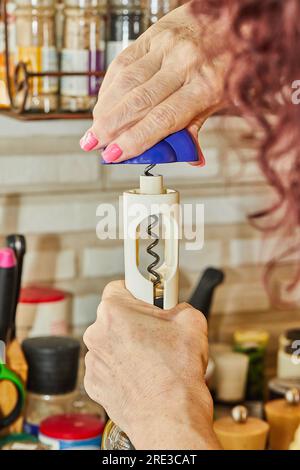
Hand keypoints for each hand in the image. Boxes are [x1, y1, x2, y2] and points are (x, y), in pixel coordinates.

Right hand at [80, 2, 229, 163]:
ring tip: (94, 129)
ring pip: (126, 80)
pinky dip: (109, 85)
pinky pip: (124, 61)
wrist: (234, 16)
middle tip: (93, 145)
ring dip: (105, 108)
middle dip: (110, 127)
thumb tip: (191, 158)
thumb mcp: (222, 98)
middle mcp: (185, 62)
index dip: (134, 139)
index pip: (163, 118)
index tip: (114, 155)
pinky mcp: (154, 33)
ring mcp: (167, 45)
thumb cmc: (230, 61)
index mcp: (207, 85)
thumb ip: (198, 124)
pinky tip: (104, 103)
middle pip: (138, 100)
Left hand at [83, 281, 219, 449]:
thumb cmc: (177, 375)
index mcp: (114, 312)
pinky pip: (109, 365)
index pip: (121, 285)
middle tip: (159, 331)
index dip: (140, 290)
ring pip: (113, 342)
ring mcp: (94, 361)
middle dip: (137, 320)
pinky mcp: (95, 383)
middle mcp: (97, 334)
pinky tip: (143, 374)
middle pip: (117, 315)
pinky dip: (123, 367)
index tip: (148, 294)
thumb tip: (176, 308)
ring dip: (129, 345)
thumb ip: (178, 305)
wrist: (170, 419)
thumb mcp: (192, 322)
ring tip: (154, 358)